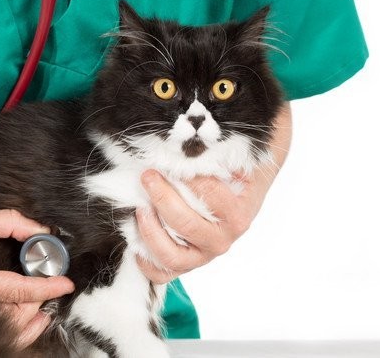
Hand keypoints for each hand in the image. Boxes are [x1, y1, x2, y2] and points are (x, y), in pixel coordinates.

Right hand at [0, 206, 74, 346]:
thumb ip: (10, 222)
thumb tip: (41, 231)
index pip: (16, 291)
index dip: (46, 288)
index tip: (66, 283)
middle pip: (11, 318)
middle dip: (39, 305)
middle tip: (54, 286)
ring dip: (26, 320)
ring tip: (44, 305)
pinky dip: (8, 323)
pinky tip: (21, 311)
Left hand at [136, 103, 291, 282]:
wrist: (243, 178)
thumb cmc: (237, 158)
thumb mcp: (240, 141)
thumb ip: (229, 133)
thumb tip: (218, 107)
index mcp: (242, 209)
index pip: (218, 202)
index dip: (196, 184)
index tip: (180, 164)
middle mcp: (225, 235)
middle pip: (190, 227)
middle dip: (164, 199)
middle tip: (148, 175)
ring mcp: (204, 251)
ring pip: (174, 257)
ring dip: (151, 231)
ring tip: (139, 206)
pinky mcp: (185, 258)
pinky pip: (163, 272)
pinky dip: (146, 260)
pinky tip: (136, 233)